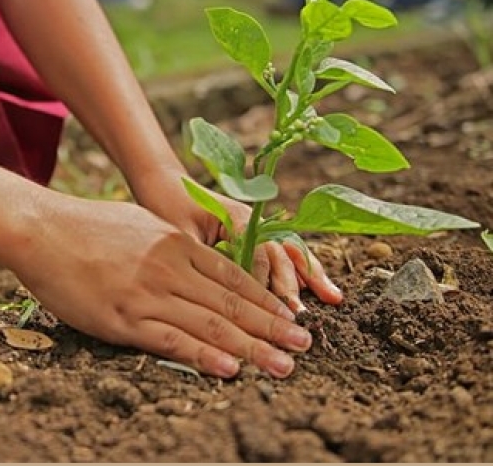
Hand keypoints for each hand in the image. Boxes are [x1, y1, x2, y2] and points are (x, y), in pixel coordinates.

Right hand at [11, 198, 312, 378]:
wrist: (41, 230)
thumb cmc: (87, 226)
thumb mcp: (141, 224)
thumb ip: (172, 245)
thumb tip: (196, 260)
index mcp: (176, 244)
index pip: (233, 278)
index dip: (267, 300)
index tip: (291, 317)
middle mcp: (170, 268)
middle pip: (232, 304)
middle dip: (272, 327)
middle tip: (304, 346)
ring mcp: (148, 294)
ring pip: (210, 325)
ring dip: (252, 347)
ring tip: (282, 365)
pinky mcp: (123, 318)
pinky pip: (172, 340)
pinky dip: (204, 356)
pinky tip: (231, 369)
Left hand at [141, 178, 342, 312]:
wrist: (164, 183)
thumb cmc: (167, 207)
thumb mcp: (180, 234)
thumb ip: (202, 258)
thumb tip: (217, 293)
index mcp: (236, 218)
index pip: (257, 254)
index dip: (263, 283)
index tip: (270, 310)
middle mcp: (253, 221)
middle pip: (279, 254)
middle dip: (291, 285)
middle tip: (300, 315)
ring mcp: (257, 226)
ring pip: (289, 253)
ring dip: (309, 276)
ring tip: (333, 298)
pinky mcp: (255, 235)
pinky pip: (284, 253)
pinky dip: (303, 270)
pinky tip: (322, 288)